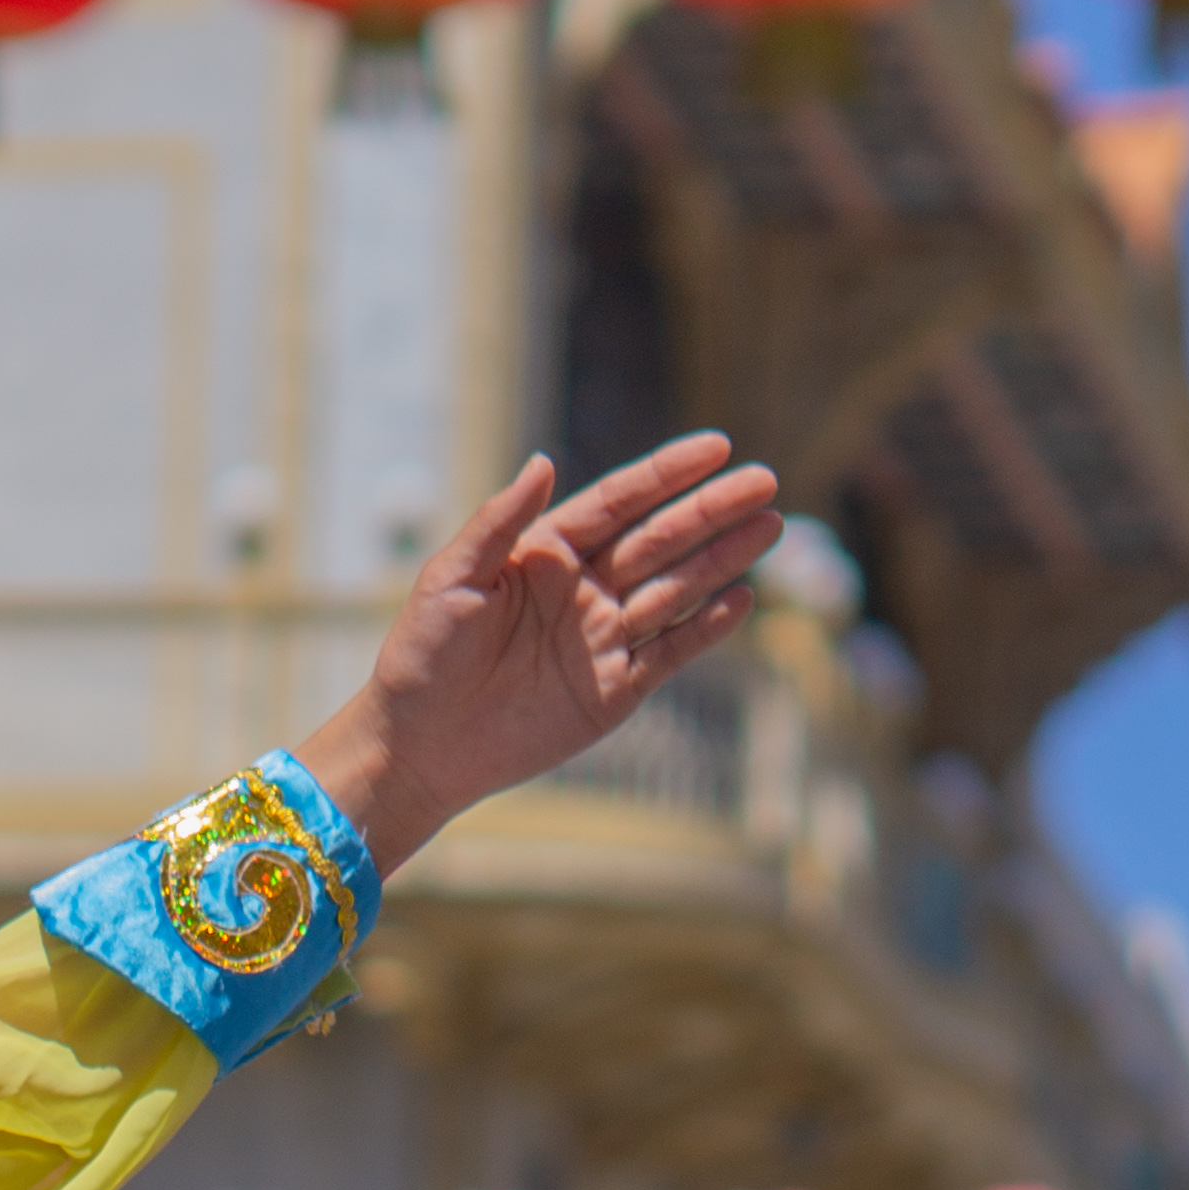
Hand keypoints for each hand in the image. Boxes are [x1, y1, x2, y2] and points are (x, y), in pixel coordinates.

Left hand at [291, 435, 785, 876]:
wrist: (419, 744)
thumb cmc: (422, 654)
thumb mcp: (452, 579)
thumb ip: (499, 523)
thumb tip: (543, 461)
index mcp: (546, 553)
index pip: (619, 502)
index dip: (667, 474)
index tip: (716, 445)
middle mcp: (582, 589)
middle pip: (660, 539)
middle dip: (711, 511)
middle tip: (764, 481)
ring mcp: (603, 638)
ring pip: (675, 589)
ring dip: (722, 559)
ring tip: (769, 526)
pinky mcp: (614, 690)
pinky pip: (669, 651)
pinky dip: (705, 627)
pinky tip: (741, 597)